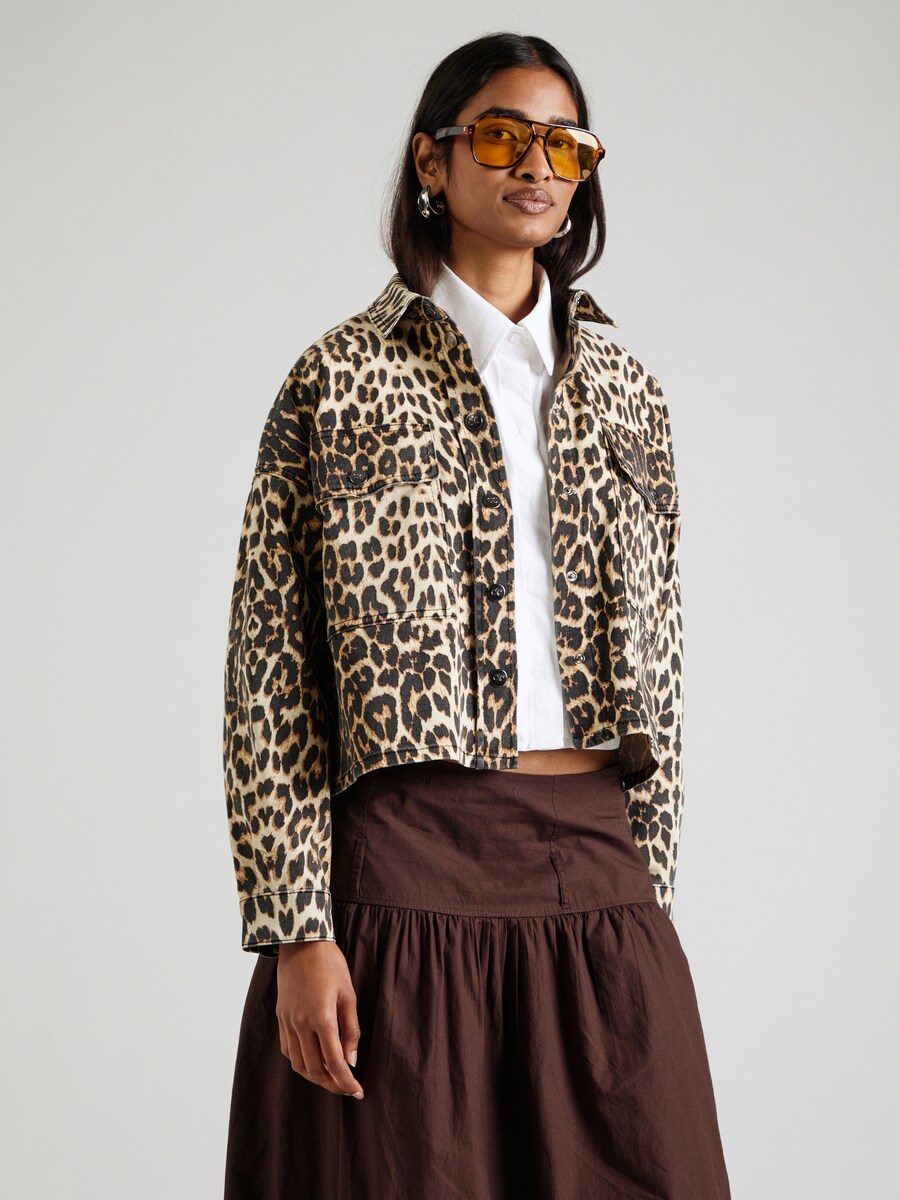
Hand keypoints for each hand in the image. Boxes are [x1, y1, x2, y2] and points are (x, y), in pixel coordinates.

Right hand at [275, 941, 364, 1098]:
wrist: (301, 944)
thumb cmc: (330, 965)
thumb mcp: (348, 995)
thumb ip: (351, 1030)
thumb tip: (352, 1060)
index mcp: (321, 1019)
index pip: (335, 1062)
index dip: (347, 1081)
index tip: (358, 1091)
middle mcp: (301, 1025)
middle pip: (315, 1069)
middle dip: (332, 1084)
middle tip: (347, 1089)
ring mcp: (288, 1022)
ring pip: (298, 1064)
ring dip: (315, 1077)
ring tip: (332, 1079)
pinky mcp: (281, 1018)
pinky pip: (288, 1050)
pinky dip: (301, 1062)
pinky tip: (313, 1061)